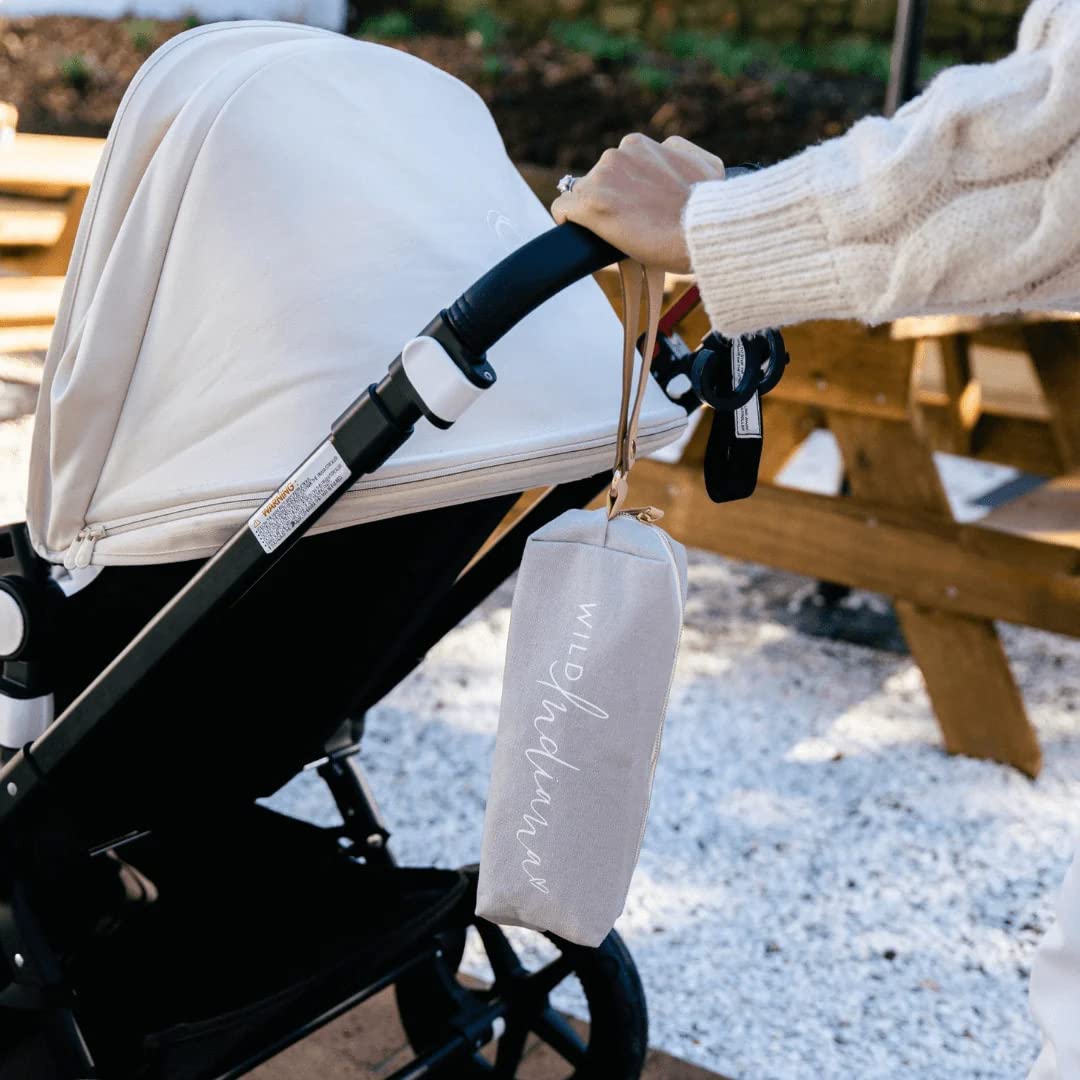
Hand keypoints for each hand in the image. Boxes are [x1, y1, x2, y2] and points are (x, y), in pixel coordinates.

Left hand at [551, 134, 724, 272]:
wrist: (703, 230)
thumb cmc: (709, 206)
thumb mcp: (704, 165)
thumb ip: (679, 154)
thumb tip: (667, 152)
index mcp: (638, 144)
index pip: (618, 167)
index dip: (626, 191)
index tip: (638, 208)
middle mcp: (616, 154)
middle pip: (600, 181)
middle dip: (612, 199)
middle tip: (635, 223)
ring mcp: (600, 177)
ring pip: (583, 195)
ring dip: (597, 212)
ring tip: (624, 231)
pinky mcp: (588, 203)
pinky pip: (562, 209)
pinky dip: (569, 221)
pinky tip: (587, 233)